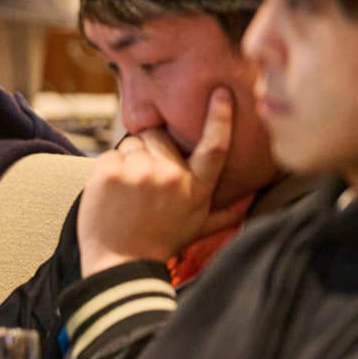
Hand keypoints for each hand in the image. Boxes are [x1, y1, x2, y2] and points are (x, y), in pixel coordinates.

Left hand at [78, 87, 249, 273]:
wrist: (119, 266)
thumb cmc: (158, 245)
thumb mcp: (198, 229)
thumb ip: (225, 212)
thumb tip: (249, 200)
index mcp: (197, 189)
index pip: (215, 147)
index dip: (219, 117)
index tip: (220, 92)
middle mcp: (173, 177)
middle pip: (159, 136)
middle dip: (149, 148)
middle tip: (142, 179)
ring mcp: (142, 173)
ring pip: (132, 143)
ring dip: (127, 159)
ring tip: (127, 191)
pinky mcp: (112, 173)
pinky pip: (110, 154)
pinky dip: (107, 168)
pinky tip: (111, 192)